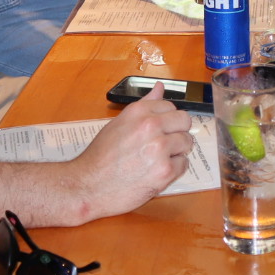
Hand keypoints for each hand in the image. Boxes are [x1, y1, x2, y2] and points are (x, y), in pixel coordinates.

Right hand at [74, 84, 195, 217]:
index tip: (159, 130)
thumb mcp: (119, 123)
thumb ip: (144, 105)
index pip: (170, 106)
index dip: (166, 120)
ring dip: (176, 152)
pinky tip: (155, 173)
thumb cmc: (100, 157)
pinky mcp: (164, 171)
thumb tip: (160, 87)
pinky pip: (183, 165)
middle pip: (184, 122)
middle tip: (163, 145)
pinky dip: (173, 171)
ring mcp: (159, 148)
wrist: (87, 186)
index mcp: (139, 111)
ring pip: (186, 143)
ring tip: (156, 160)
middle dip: (177, 133)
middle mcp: (151, 125)